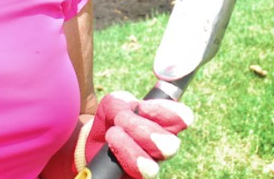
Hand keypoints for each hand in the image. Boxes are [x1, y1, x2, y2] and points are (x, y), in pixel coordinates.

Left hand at [76, 91, 194, 178]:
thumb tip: (129, 109)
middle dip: (141, 129)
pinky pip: (138, 177)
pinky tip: (110, 150)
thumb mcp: (111, 106)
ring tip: (113, 133)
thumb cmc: (108, 124)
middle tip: (121, 119)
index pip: (183, 119)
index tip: (142, 107)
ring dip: (129, 146)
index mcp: (164, 125)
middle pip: (170, 146)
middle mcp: (161, 150)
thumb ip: (121, 103)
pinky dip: (122, 159)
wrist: (91, 147)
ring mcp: (149, 170)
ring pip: (151, 168)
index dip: (166, 112)